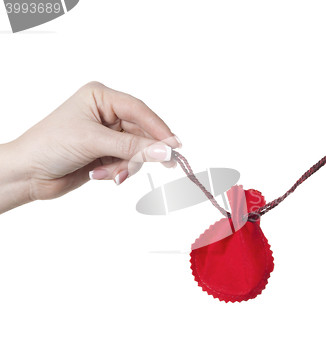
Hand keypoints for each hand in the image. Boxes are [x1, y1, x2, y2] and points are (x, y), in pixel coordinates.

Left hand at [0, 82, 180, 213]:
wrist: (27, 174)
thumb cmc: (50, 146)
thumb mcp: (94, 142)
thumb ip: (132, 147)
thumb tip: (166, 151)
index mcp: (100, 98)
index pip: (138, 110)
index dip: (158, 128)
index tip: (175, 145)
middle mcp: (106, 114)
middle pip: (141, 133)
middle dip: (141, 153)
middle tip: (166, 165)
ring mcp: (107, 135)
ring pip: (136, 151)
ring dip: (125, 166)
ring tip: (109, 174)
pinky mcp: (106, 153)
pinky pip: (127, 163)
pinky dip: (117, 172)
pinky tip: (99, 175)